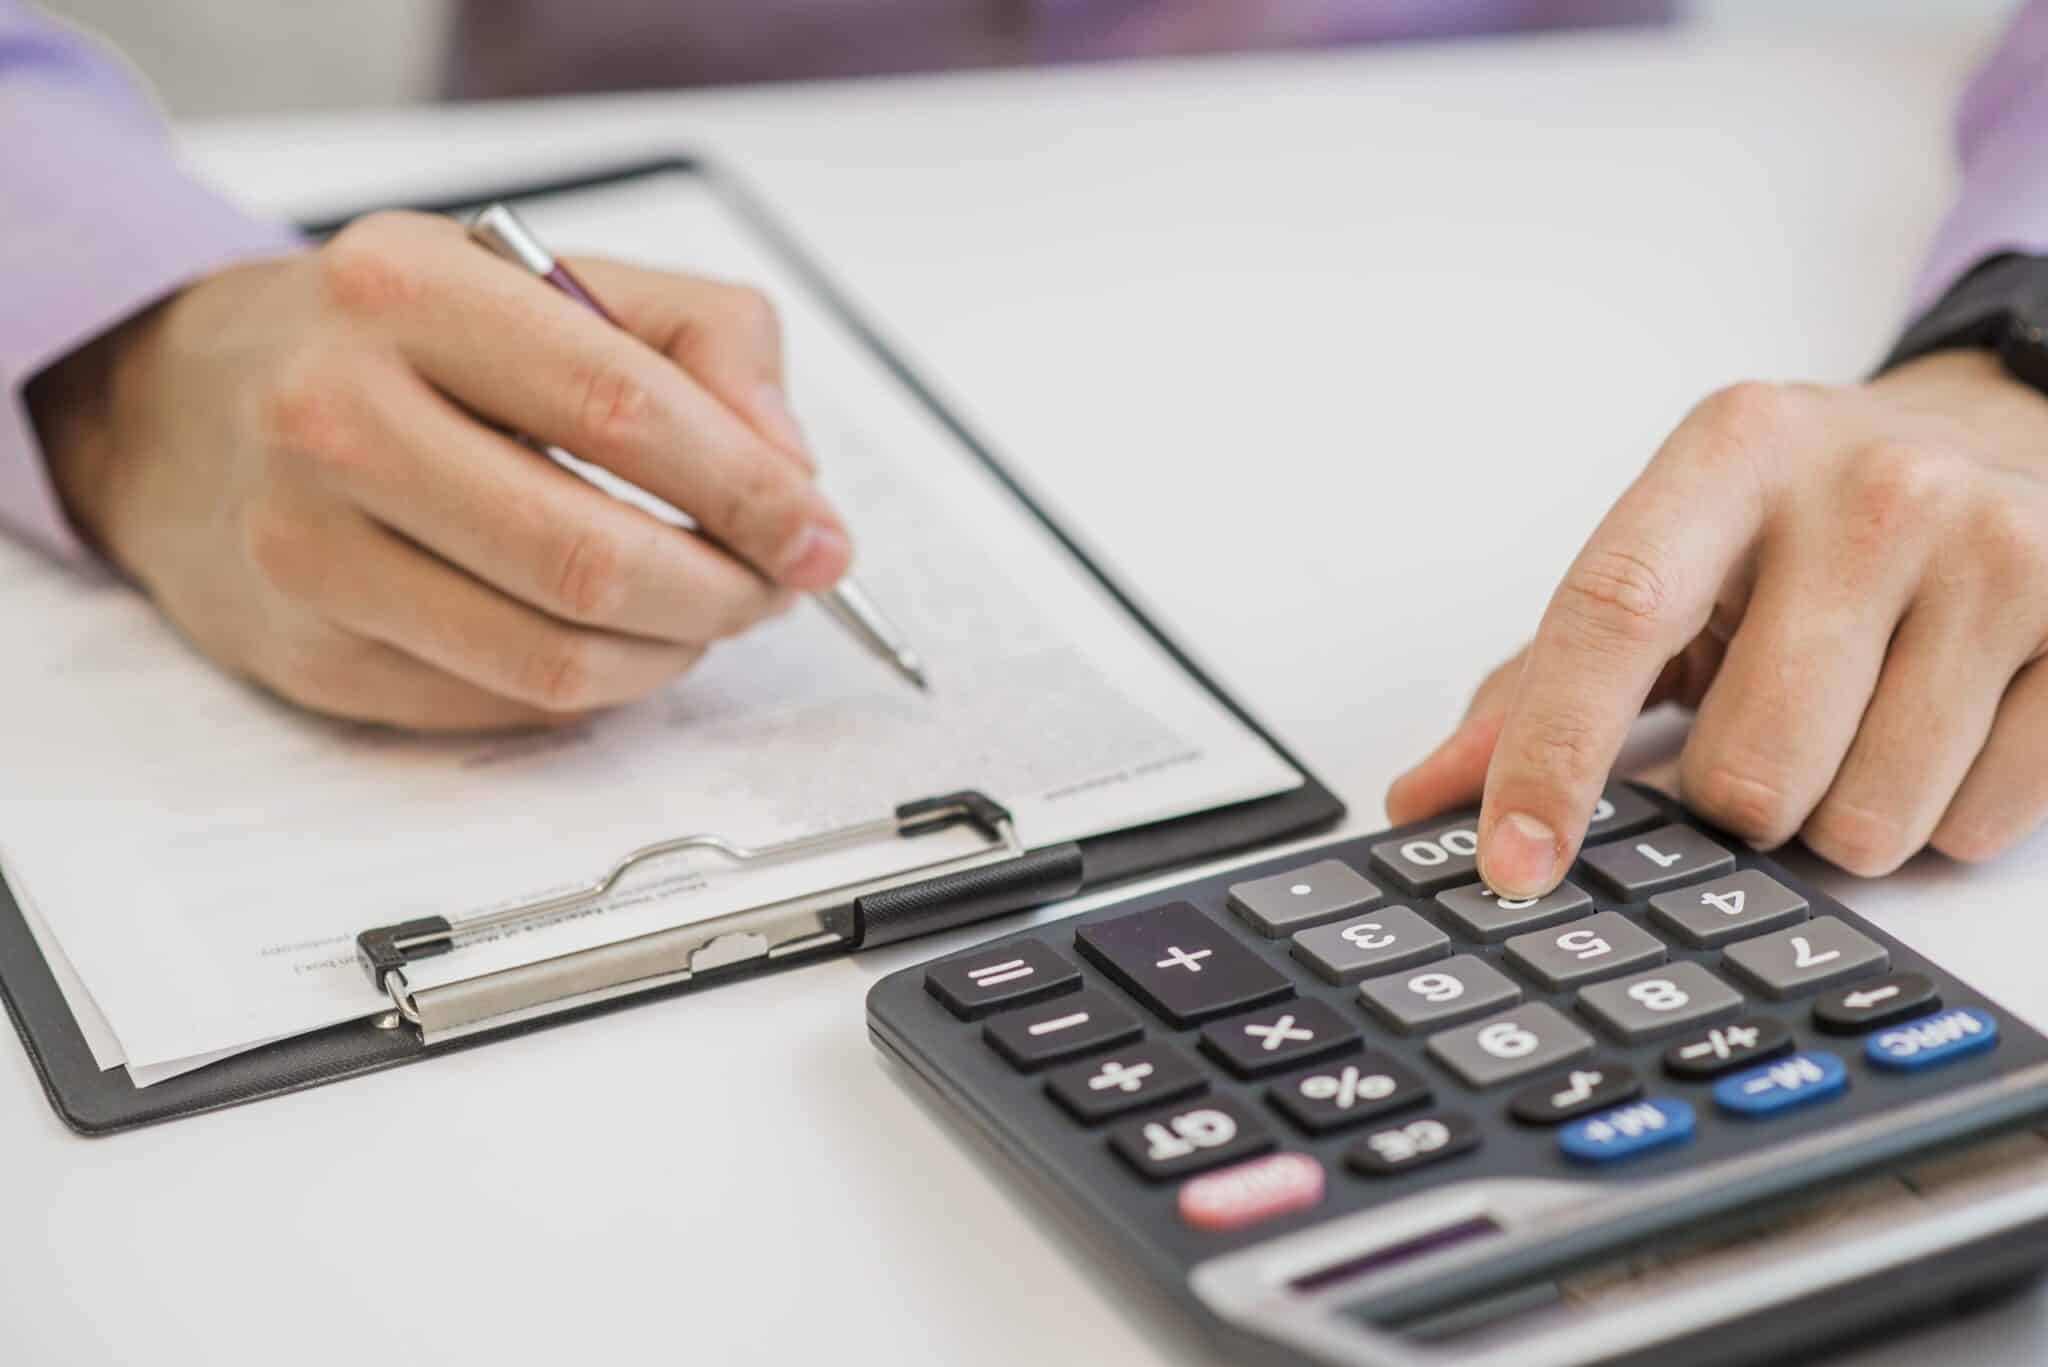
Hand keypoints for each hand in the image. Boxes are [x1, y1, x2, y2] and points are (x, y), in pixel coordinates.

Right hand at [30, 211, 847, 729]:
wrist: (189, 409)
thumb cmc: (401, 343)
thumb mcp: (548, 279)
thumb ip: (703, 338)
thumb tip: (788, 468)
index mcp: (405, 290)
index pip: (626, 410)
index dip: (753, 492)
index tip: (820, 536)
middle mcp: (332, 416)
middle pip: (593, 559)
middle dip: (725, 591)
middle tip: (774, 587)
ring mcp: (307, 550)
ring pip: (555, 658)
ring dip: (674, 653)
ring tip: (707, 612)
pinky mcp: (309, 655)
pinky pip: (504, 704)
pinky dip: (598, 686)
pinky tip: (618, 639)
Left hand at [1387, 351, 2047, 891]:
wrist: (2010, 427)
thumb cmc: (1813, 509)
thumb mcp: (1676, 550)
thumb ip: (1544, 676)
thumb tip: (1426, 797)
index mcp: (1731, 455)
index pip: (1612, 617)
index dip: (1549, 756)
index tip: (1509, 862)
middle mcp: (1870, 491)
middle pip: (1748, 771)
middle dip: (1736, 797)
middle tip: (1766, 726)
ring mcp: (2000, 554)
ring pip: (1865, 820)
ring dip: (1841, 814)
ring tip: (1862, 714)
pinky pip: (1981, 823)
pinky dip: (1943, 812)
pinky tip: (1947, 720)